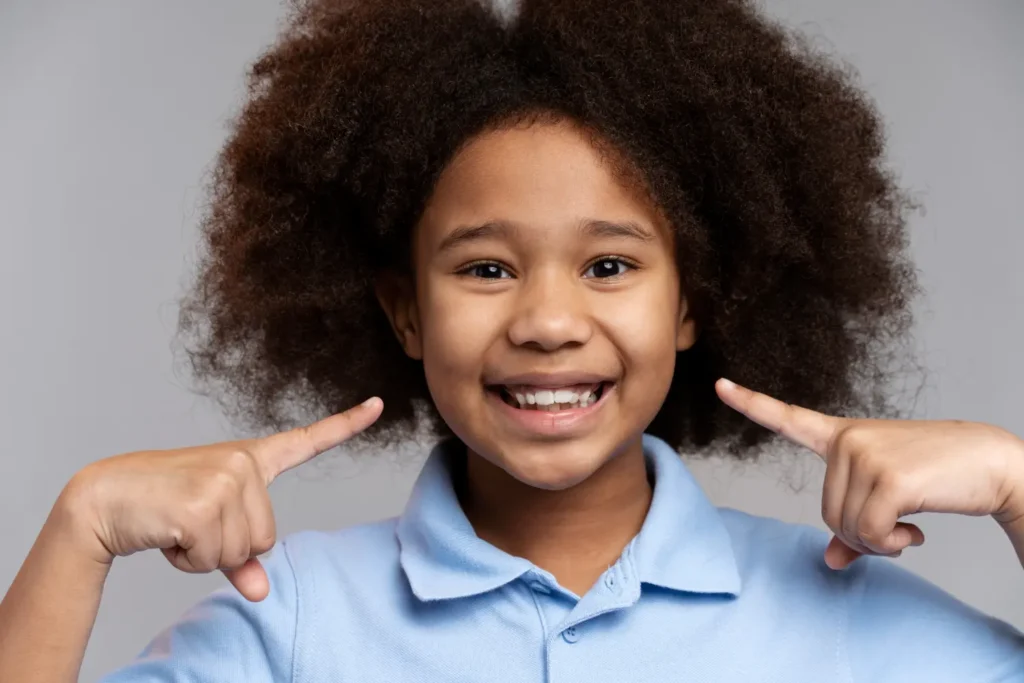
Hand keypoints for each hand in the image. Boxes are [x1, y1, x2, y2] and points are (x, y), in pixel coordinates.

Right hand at [58, 397, 383, 600]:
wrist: (104, 499)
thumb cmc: (161, 509)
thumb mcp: (210, 528)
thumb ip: (243, 557)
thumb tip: (263, 592)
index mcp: (250, 460)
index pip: (307, 441)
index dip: (347, 425)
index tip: (379, 405)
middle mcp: (243, 463)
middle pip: (266, 537)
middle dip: (227, 547)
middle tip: (190, 523)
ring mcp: (226, 479)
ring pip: (243, 551)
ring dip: (206, 553)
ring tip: (178, 525)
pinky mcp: (204, 503)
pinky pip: (215, 558)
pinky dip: (189, 559)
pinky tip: (169, 532)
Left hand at [715, 379, 1023, 569]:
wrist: (994, 463)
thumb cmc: (940, 477)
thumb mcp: (890, 496)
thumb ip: (855, 526)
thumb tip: (831, 561)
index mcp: (843, 435)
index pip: (788, 418)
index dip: (751, 403)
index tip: (720, 385)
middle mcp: (847, 440)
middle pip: (825, 513)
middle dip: (860, 533)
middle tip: (896, 527)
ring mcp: (865, 455)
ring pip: (845, 527)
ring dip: (878, 542)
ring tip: (907, 526)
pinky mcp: (888, 478)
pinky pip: (869, 533)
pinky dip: (891, 545)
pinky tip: (915, 531)